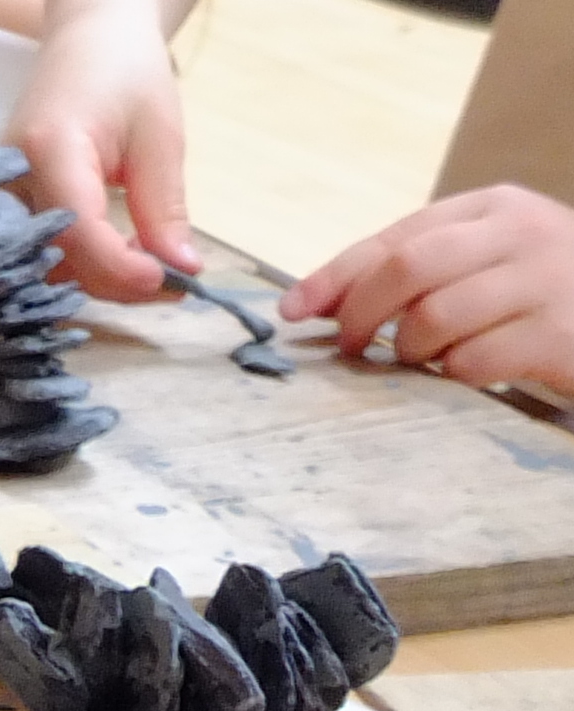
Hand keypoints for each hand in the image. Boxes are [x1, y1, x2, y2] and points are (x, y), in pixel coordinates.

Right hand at [7, 0, 197, 301]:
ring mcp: (2, 194)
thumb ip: (164, 208)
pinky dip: (77, 264)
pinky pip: (36, 251)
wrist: (89, 41)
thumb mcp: (159, 138)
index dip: (120, 268)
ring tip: (145, 266)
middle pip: (53, 257)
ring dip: (94, 277)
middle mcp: (12, 178)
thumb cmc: (126, 74)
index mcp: (50, 148)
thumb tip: (181, 271)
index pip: (78, 230)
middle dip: (111, 281)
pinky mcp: (5, 204)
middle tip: (168, 283)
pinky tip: (115, 257)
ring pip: (41, 263)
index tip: (166, 283)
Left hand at [288, 186, 573, 391]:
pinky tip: (472, 371)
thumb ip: (421, 271)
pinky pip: (473, 361)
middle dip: (360, 312)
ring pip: (433, 317)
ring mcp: (545, 279)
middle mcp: (521, 232)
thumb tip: (318, 302)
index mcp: (495, 208)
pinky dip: (456, 373)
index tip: (291, 310)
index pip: (396, 237)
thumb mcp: (491, 262)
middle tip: (348, 347)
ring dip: (411, 350)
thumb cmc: (548, 294)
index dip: (335, 275)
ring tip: (428, 357)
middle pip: (407, 268)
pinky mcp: (559, 332)